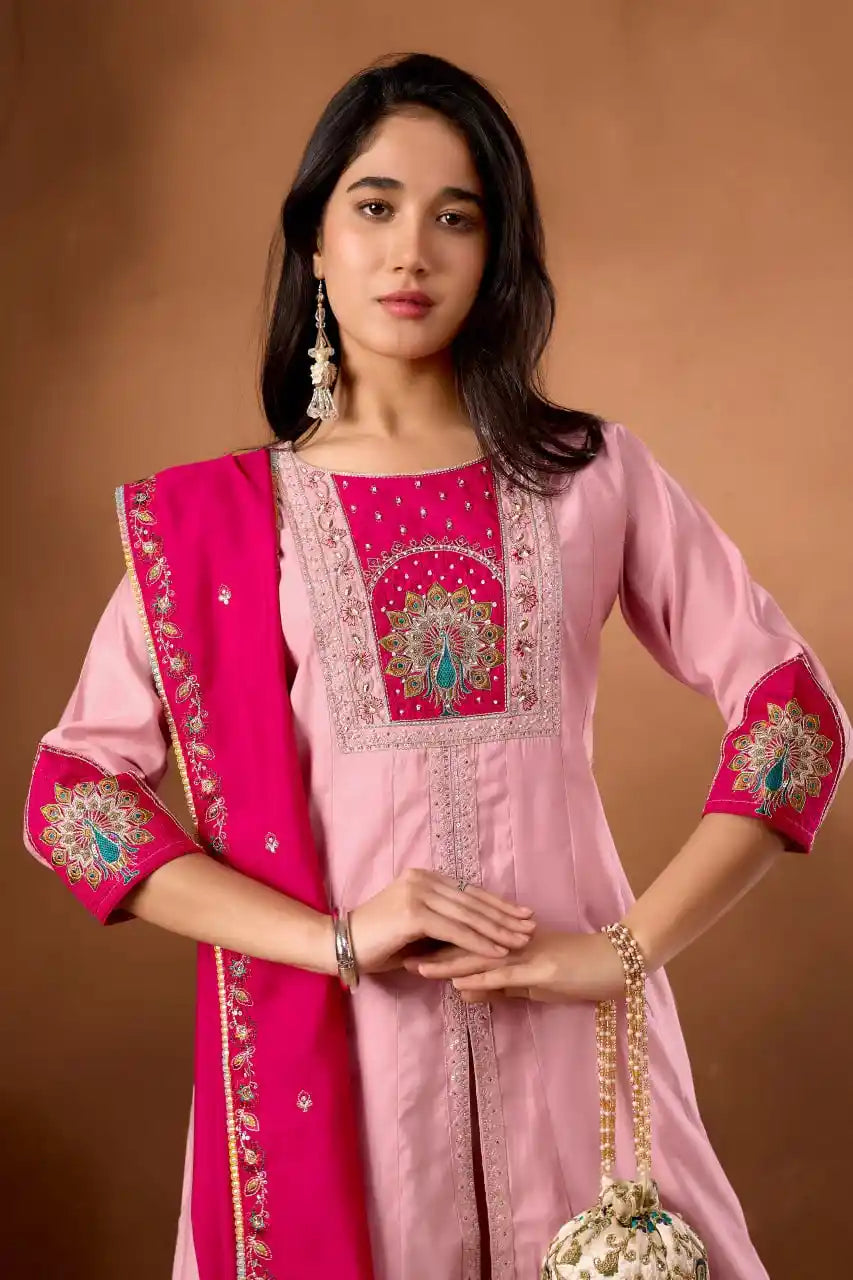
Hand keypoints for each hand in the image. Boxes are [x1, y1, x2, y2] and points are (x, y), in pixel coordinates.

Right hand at [348, 869, 535, 975]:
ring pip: (468, 915)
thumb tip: (475, 936)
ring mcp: (418, 893)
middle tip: (531, 926)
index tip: (521, 914)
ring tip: (521, 941)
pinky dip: (479, 942)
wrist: (341, 945)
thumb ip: (442, 927)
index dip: (497, 904)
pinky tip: (498, 952)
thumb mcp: (415, 931)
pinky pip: (455, 930)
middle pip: (473, 900)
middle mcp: (422, 879)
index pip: (469, 891)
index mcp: (424, 878)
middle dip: (505, 916)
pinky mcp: (414, 913)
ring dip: (498, 930)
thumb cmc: (377, 943)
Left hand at [404, 929, 624, 1003]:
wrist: (618, 962)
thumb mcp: (533, 983)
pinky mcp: (542, 969)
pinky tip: (458, 983)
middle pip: (463, 944)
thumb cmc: (579, 972)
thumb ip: (499, 987)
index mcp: (509, 942)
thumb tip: (463, 992)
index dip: (433, 945)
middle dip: (428, 951)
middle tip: (395, 952)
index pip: (465, 941)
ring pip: (478, 956)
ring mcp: (527, 954)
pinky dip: (479, 978)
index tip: (402, 948)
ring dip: (445, 964)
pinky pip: (505, 974)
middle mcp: (513, 943)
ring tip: (415, 968)